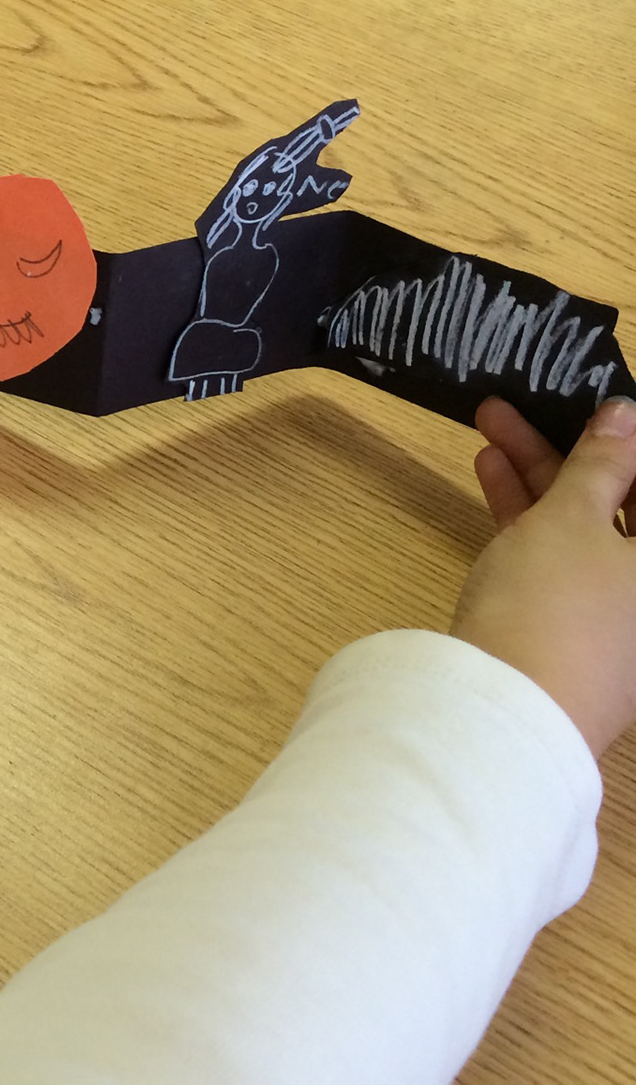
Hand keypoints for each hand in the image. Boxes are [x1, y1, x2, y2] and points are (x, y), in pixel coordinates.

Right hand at [452, 396, 635, 756]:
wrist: (506, 712)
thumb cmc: (555, 605)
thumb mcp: (572, 518)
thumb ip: (600, 465)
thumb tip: (625, 417)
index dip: (630, 439)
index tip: (594, 400)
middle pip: (629, 507)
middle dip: (577, 450)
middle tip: (529, 403)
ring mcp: (622, 616)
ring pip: (588, 529)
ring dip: (541, 477)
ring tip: (492, 427)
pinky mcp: (578, 631)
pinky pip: (562, 558)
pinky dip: (530, 518)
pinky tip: (491, 476)